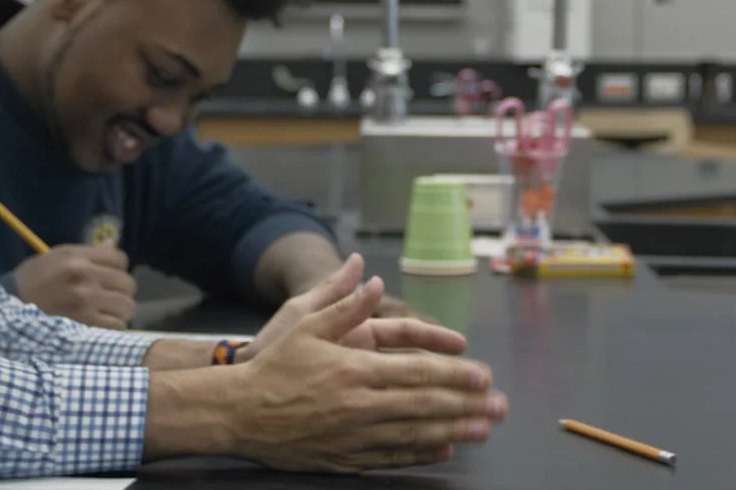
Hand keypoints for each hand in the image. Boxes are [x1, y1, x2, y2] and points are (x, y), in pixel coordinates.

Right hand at [12, 244, 135, 328]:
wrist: (9, 307)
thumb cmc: (32, 278)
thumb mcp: (57, 256)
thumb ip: (87, 252)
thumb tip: (112, 246)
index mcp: (78, 258)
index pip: (120, 258)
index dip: (118, 267)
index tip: (109, 274)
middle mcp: (85, 278)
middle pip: (128, 283)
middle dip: (122, 289)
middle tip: (110, 294)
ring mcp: (86, 303)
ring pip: (127, 306)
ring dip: (120, 309)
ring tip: (108, 310)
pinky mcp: (84, 326)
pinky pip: (117, 326)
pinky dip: (113, 326)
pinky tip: (101, 323)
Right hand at [227, 272, 506, 472]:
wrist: (235, 411)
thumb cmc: (272, 365)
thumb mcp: (305, 323)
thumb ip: (344, 302)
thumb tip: (373, 278)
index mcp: (354, 368)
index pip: (418, 372)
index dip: (455, 375)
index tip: (484, 376)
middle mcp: (358, 404)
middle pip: (424, 406)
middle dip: (467, 406)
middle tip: (500, 407)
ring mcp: (351, 435)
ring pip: (413, 434)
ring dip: (453, 432)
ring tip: (483, 430)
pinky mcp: (342, 456)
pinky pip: (389, 457)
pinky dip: (419, 454)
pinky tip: (442, 449)